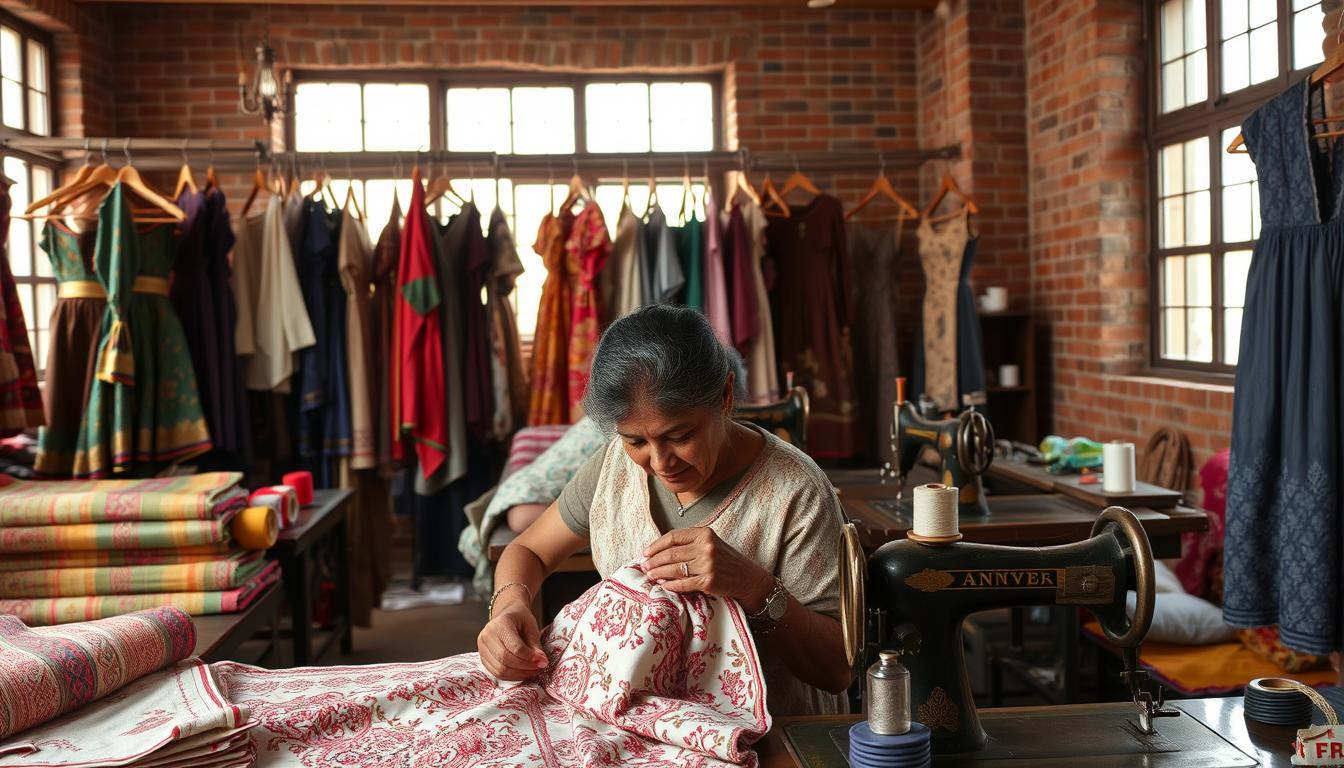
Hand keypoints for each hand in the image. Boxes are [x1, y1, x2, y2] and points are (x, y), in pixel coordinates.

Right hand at [477, 604, 547, 679]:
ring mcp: (482, 648)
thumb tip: (541, 662)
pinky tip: (522, 672)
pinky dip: (511, 676)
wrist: (506, 615)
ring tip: (533, 671)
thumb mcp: (531, 627)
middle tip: (539, 668)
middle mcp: (487, 635)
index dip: (530, 658)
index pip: (515, 647)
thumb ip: (535, 645)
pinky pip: (496, 673)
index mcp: (500, 624)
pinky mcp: (482, 658)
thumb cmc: (520, 620)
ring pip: (500, 669)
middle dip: (525, 667)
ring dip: (519, 674)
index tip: (544, 662)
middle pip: (505, 660)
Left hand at [642, 527, 773, 609]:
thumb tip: (659, 550)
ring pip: (674, 569)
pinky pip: (683, 583)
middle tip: (643, 566)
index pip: (673, 537)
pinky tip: (663, 585)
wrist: (748, 578)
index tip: (646, 552)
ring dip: (658, 573)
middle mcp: (706, 547)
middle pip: (671, 553)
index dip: (656, 545)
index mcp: (705, 533)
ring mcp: (708, 564)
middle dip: (653, 561)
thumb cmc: (726, 560)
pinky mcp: (709, 581)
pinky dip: (670, 585)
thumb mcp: (711, 543)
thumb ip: (689, 543)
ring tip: (650, 575)